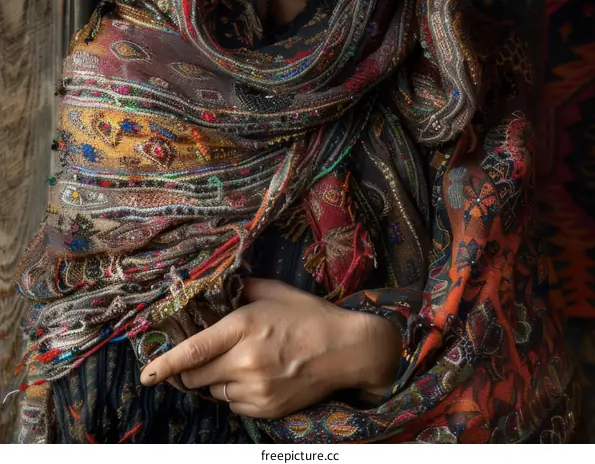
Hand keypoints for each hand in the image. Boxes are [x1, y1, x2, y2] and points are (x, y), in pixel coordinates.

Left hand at [140, 278, 402, 417]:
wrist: (346, 350)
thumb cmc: (309, 316)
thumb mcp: (273, 291)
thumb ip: (240, 288)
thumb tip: (215, 286)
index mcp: (244, 326)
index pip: (193, 351)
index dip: (165, 363)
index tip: (147, 373)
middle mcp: (245, 361)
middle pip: (196, 376)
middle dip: (193, 368)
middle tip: (207, 355)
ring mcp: (256, 389)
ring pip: (215, 391)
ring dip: (219, 379)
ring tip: (245, 362)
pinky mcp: (265, 409)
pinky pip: (234, 404)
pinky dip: (237, 392)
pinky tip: (258, 376)